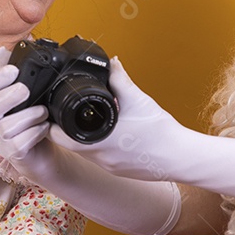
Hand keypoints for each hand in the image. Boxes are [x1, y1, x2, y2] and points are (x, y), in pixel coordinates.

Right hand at [0, 59, 51, 166]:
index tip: (14, 70)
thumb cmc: (25, 119)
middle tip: (26, 90)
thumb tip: (2, 50)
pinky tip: (43, 128)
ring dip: (29, 116)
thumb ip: (8, 73)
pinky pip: (21, 143)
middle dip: (8, 97)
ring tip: (42, 112)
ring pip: (7, 127)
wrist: (37, 151)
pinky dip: (36, 133)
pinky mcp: (11, 154)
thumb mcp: (17, 95)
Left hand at [49, 58, 189, 180]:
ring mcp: (110, 167)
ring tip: (90, 122)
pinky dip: (100, 147)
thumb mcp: (138, 99)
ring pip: (87, 153)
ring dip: (84, 139)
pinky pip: (102, 159)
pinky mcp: (120, 171)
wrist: (182, 157)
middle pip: (71, 145)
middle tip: (67, 114)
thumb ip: (120, 79)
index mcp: (99, 142)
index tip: (52, 112)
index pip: (60, 137)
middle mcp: (101, 158)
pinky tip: (110, 136)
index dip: (53, 124)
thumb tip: (112, 63)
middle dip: (67, 130)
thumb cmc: (161, 132)